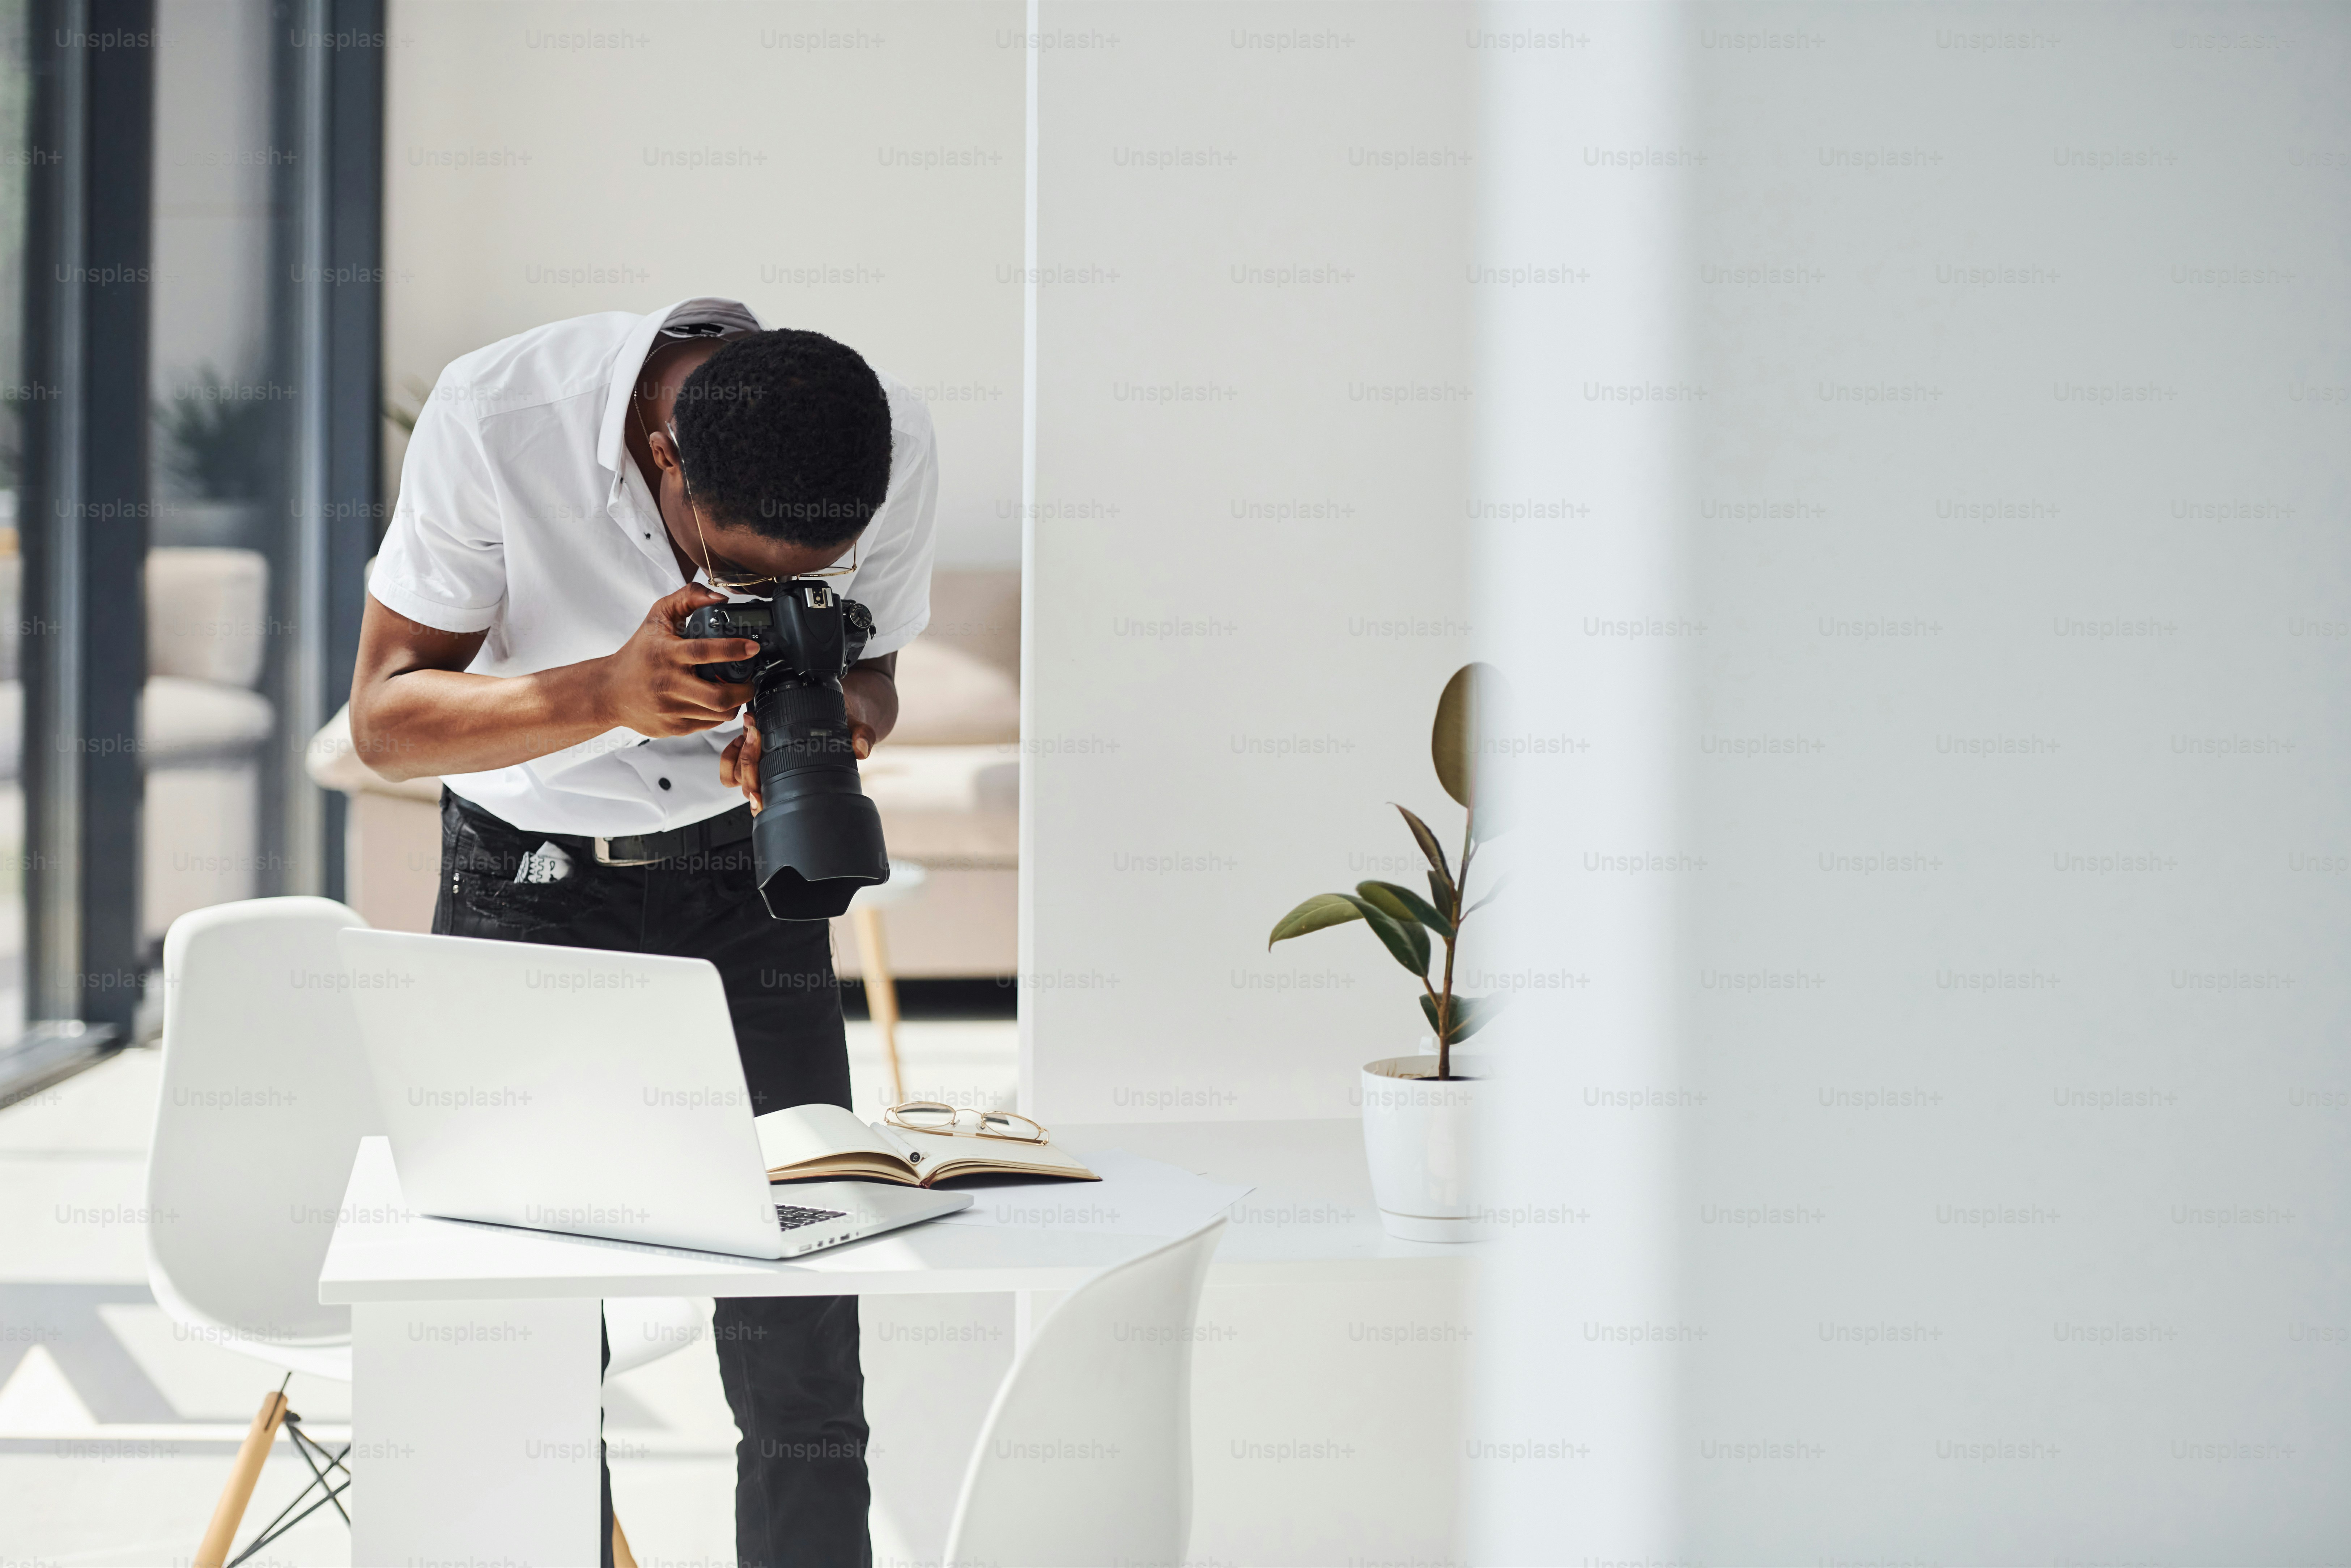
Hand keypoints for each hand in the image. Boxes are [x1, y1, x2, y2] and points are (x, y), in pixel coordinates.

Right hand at [595, 584, 757, 737]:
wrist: (609, 691)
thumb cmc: (639, 652)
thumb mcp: (658, 617)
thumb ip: (688, 598)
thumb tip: (720, 597)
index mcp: (665, 654)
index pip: (704, 652)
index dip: (733, 650)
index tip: (752, 648)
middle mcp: (667, 683)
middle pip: (718, 695)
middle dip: (744, 689)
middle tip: (750, 679)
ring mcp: (670, 709)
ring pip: (718, 713)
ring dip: (736, 702)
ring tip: (736, 690)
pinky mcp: (673, 727)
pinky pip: (709, 724)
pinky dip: (720, 713)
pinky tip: (717, 701)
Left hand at [720, 683, 875, 814]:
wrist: (844, 712)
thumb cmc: (846, 726)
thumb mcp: (858, 728)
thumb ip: (862, 737)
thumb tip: (862, 748)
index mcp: (796, 781)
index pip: (768, 799)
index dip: (759, 796)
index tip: (759, 788)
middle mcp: (776, 776)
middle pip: (746, 783)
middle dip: (747, 760)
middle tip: (756, 734)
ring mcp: (762, 762)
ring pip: (733, 773)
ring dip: (737, 752)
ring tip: (752, 728)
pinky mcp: (754, 745)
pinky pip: (731, 755)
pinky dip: (734, 742)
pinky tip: (749, 723)